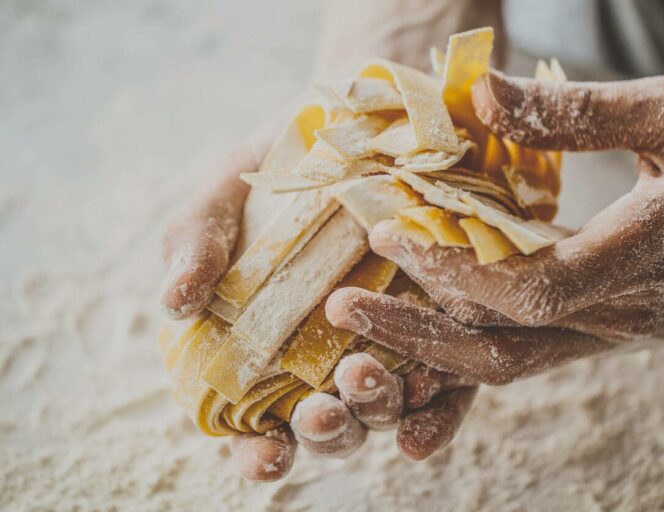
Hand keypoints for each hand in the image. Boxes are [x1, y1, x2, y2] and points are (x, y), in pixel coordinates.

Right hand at [160, 134, 476, 481]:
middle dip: (327, 432)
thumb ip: (194, 247)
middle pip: (331, 424)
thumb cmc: (271, 171)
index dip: (259, 452)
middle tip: (319, 414)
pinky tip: (426, 392)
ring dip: (376, 409)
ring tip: (363, 379)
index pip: (260, 427)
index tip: (266, 454)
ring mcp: (387, 346)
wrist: (350, 124)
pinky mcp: (439, 325)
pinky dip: (440, 401)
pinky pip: (447, 379)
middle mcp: (328, 360)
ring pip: (386, 405)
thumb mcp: (221, 201)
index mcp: (268, 353)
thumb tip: (174, 301)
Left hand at [325, 71, 663, 383]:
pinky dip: (463, 340)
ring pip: (505, 364)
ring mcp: (610, 338)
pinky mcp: (602, 337)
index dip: (456, 269)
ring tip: (364, 320)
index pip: (532, 291)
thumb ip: (582, 112)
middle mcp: (620, 317)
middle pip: (499, 349)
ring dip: (429, 347)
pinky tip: (420, 316)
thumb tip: (481, 94)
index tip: (392, 234)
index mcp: (644, 257)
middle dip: (415, 332)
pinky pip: (522, 353)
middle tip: (340, 308)